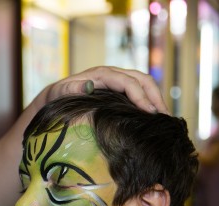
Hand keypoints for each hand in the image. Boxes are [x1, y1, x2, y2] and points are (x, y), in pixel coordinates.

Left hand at [40, 66, 167, 113]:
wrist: (55, 95)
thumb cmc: (58, 96)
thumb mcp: (61, 92)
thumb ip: (72, 88)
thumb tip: (87, 86)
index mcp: (101, 74)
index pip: (128, 82)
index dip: (140, 96)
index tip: (149, 112)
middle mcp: (112, 74)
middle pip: (141, 80)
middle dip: (154, 96)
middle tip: (164, 116)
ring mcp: (117, 80)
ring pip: (144, 84)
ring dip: (155, 98)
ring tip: (164, 117)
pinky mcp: (118, 89)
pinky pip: (139, 91)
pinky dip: (149, 101)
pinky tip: (154, 116)